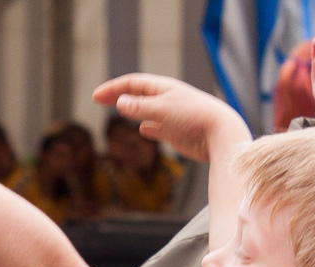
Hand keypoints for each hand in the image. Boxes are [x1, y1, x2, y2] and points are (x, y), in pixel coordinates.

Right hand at [93, 74, 249, 162]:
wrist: (219, 133)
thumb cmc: (192, 118)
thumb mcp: (161, 110)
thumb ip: (140, 107)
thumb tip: (119, 102)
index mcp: (162, 88)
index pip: (132, 84)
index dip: (113, 89)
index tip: (95, 97)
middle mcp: (167, 99)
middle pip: (137, 94)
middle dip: (118, 96)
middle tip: (99, 100)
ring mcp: (172, 115)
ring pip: (147, 110)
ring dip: (132, 110)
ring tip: (119, 111)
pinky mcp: (178, 131)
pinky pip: (159, 127)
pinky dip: (148, 127)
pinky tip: (143, 130)